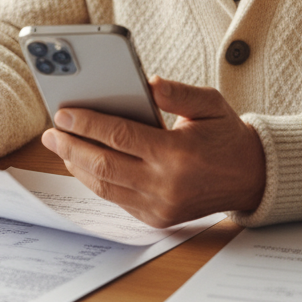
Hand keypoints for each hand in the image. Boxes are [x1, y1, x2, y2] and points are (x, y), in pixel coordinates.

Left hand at [41, 77, 265, 226]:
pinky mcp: (157, 218)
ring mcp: (160, 206)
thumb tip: (147, 83)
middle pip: (103, 165)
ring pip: (105, 186)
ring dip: (77, 165)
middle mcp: (165, 185)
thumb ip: (177, 93)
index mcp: (177, 154)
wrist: (250, 177)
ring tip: (60, 146)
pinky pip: (116, 199)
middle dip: (71, 147)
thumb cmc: (226, 135)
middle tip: (51, 132)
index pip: (119, 136)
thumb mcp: (209, 103)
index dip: (86, 123)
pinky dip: (95, 181)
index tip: (63, 112)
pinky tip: (83, 163)